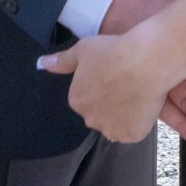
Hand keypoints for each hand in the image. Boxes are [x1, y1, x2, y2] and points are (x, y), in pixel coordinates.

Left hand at [38, 33, 167, 145]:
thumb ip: (61, 61)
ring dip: (122, 115)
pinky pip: (133, 131)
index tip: (110, 75)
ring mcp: (112, 129)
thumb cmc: (113, 51)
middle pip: (98, 114)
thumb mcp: (82, 50)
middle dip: (108, 103)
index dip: (99, 87)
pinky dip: (138, 121)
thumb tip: (41, 64)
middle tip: (124, 84)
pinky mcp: (132, 135)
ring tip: (135, 93)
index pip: (85, 98)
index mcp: (77, 100)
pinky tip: (143, 104)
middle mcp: (90, 119)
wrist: (145, 61)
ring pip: (115, 124)